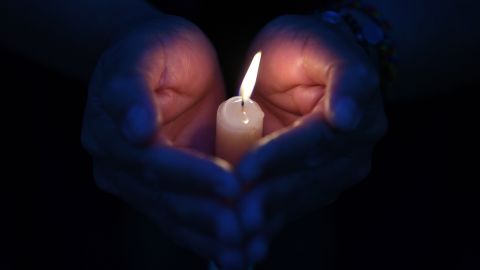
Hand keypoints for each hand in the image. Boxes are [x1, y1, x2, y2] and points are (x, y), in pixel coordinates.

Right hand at [81, 15, 245, 268]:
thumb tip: (134, 129)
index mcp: (111, 131)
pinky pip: (182, 218)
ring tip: (242, 253)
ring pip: (173, 215)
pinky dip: (206, 238)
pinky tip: (232, 255)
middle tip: (240, 231)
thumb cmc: (156, 49)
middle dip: (204, 215)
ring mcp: (139, 182)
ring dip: (207, 237)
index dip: (192, 175)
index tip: (230, 183)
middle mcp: (120, 164)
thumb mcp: (143, 53)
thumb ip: (131, 87)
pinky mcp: (162, 190)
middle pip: (164, 197)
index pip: (154, 161)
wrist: (163, 60)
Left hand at [235, 15, 387, 262]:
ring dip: (267, 215)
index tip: (245, 170)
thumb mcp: (321, 46)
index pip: (315, 141)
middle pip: (307, 178)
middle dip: (270, 195)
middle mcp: (351, 151)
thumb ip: (344, 75)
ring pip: (298, 197)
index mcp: (356, 116)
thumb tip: (348, 117)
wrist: (306, 65)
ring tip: (236, 231)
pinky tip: (247, 239)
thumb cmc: (307, 48)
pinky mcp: (316, 185)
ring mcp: (335, 172)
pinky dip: (270, 222)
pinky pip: (292, 205)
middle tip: (237, 213)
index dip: (279, 156)